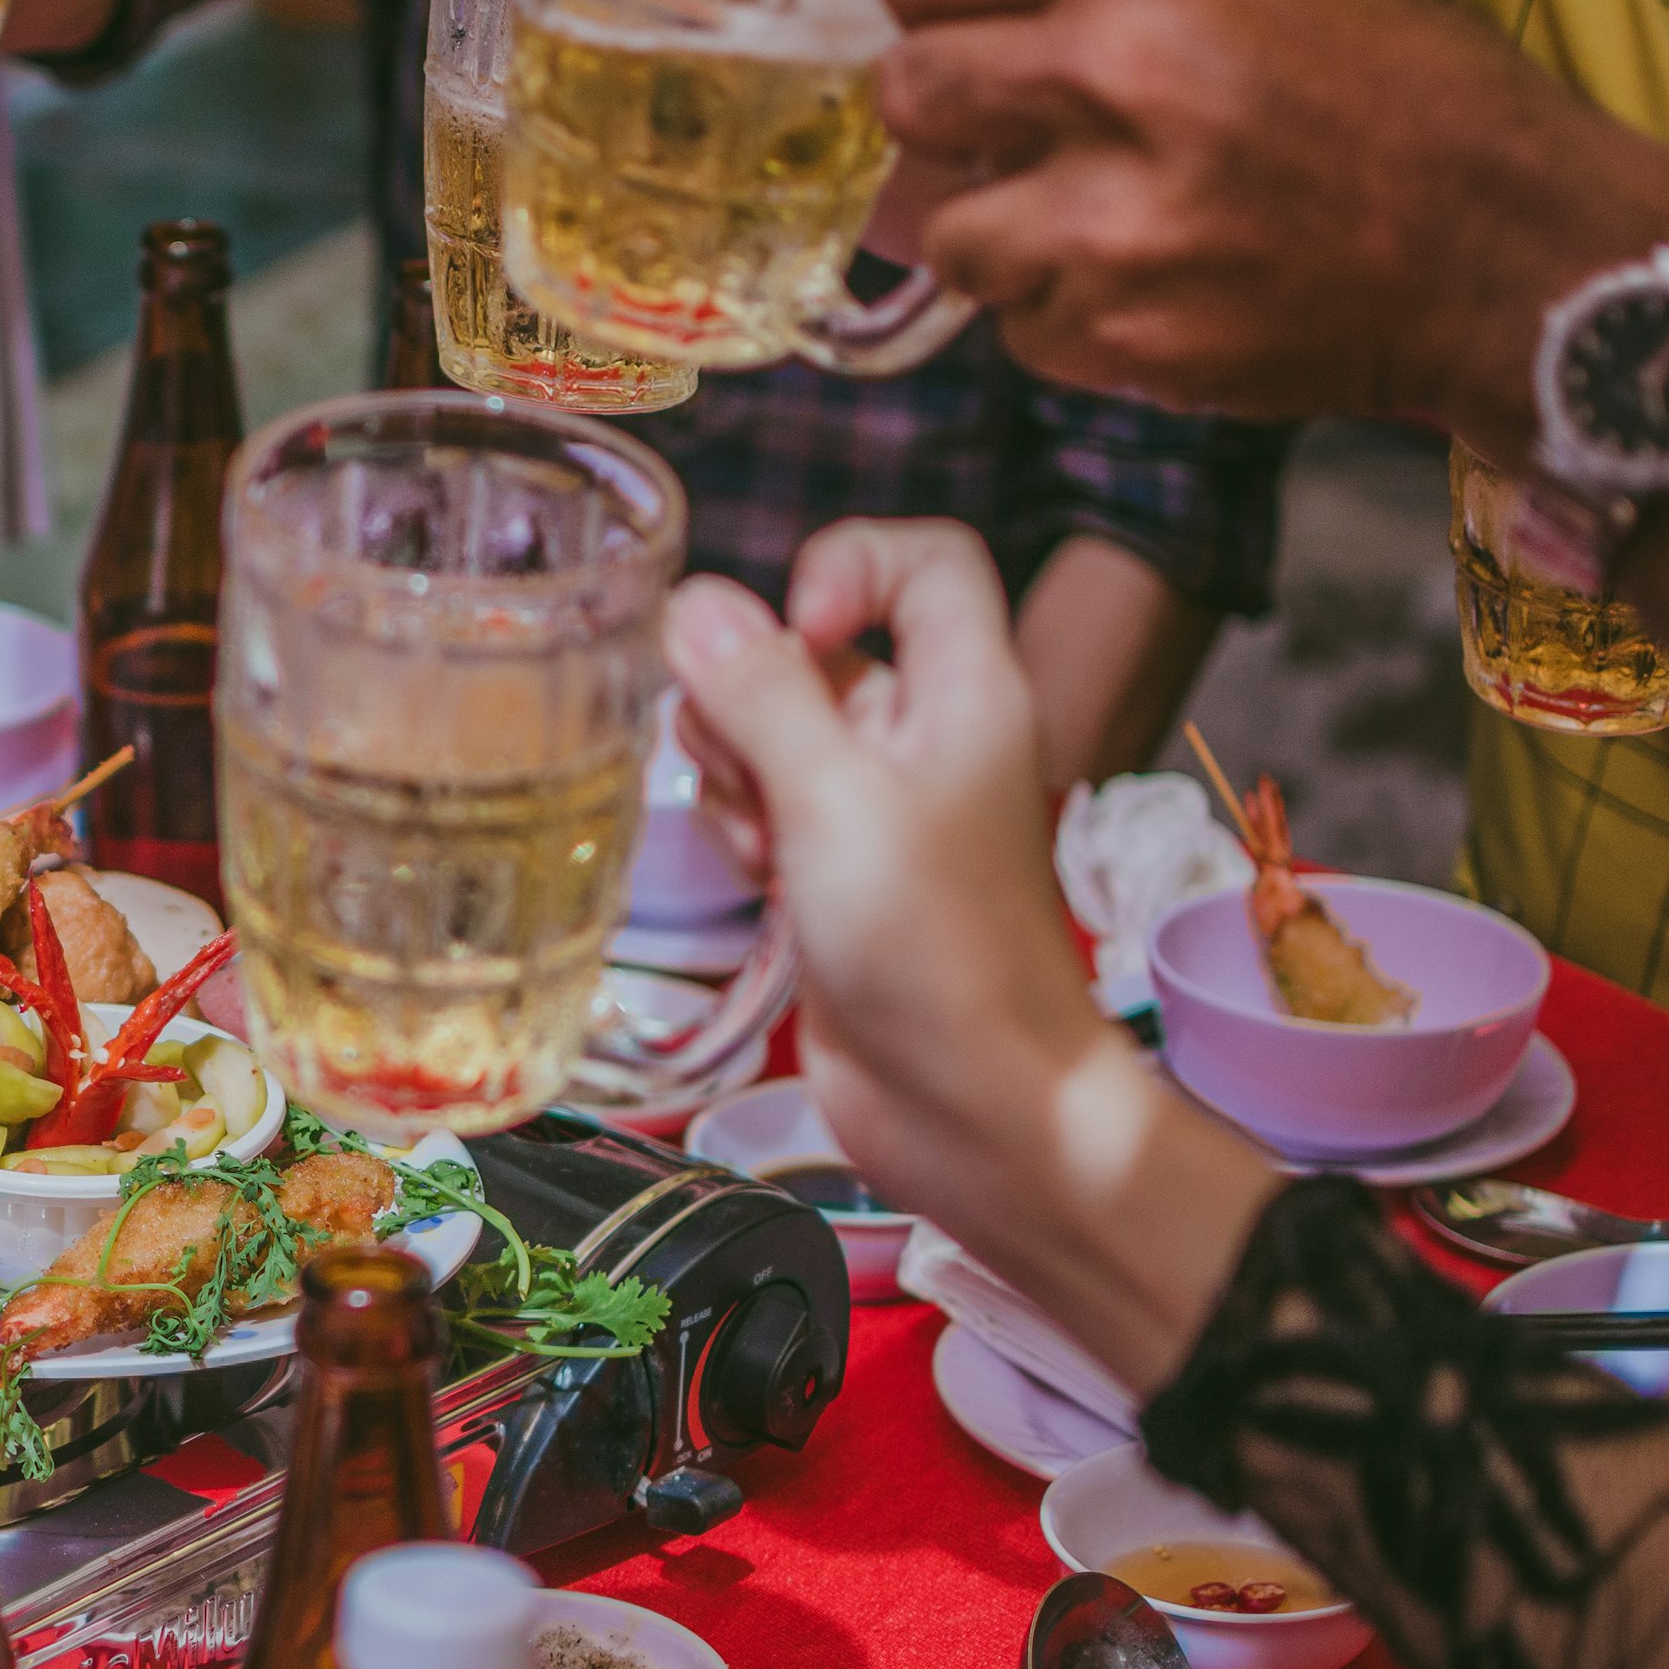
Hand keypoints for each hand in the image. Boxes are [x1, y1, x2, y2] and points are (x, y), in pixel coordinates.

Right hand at [667, 520, 1276, 1387]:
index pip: (921, 559)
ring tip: (760, 835)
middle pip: (817, 645)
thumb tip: (696, 606)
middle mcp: (925, 737)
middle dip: (753, 687)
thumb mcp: (834, 802)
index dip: (845, 567)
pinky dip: (742, 826)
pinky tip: (760, 879)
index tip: (793, 632)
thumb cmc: (936, 956)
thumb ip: (761, 694)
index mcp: (965, 692)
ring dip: (734, 763)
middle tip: (747, 761)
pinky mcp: (835, 870)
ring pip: (773, 727)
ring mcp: (878, 807)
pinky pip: (763, 803)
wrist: (973, 1109)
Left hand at [874, 0, 1668, 461]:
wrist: (1501, 247)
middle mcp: (1110, 72)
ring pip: (942, 231)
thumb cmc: (1387, 93)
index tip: (962, 21)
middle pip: (904, 92)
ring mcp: (1105, 216)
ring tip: (1101, 217)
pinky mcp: (1114, 330)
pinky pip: (1016, 324)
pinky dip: (1065, 313)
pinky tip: (1154, 282)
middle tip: (1013, 130)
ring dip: (1002, 232)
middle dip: (947, 116)